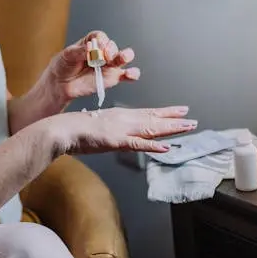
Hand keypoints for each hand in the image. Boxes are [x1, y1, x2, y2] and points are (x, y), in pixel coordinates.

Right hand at [43, 106, 196, 155]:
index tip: (180, 111)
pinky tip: (165, 146)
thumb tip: (119, 135)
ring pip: (151, 129)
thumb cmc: (76, 130)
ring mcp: (122, 129)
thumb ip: (112, 131)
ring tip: (187, 127)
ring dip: (170, 128)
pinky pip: (138, 144)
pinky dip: (152, 146)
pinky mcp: (117, 140)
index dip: (165, 112)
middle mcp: (125, 119)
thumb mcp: (99, 128)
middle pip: (154, 119)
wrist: (63, 129)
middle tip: (192, 120)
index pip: (148, 113)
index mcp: (120, 115)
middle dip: (174, 120)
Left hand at [44, 30, 139, 104]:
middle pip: (112, 47)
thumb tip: (90, 48)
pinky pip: (126, 75)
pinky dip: (132, 74)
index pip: (100, 37)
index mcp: (92, 41)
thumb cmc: (64, 65)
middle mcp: (103, 52)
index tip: (96, 47)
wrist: (61, 84)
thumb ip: (80, 51)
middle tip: (105, 56)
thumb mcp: (68, 55)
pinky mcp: (112, 78)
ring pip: (122, 58)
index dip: (100, 42)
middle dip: (111, 50)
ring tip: (122, 58)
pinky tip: (130, 74)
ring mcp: (109, 65)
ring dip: (125, 56)